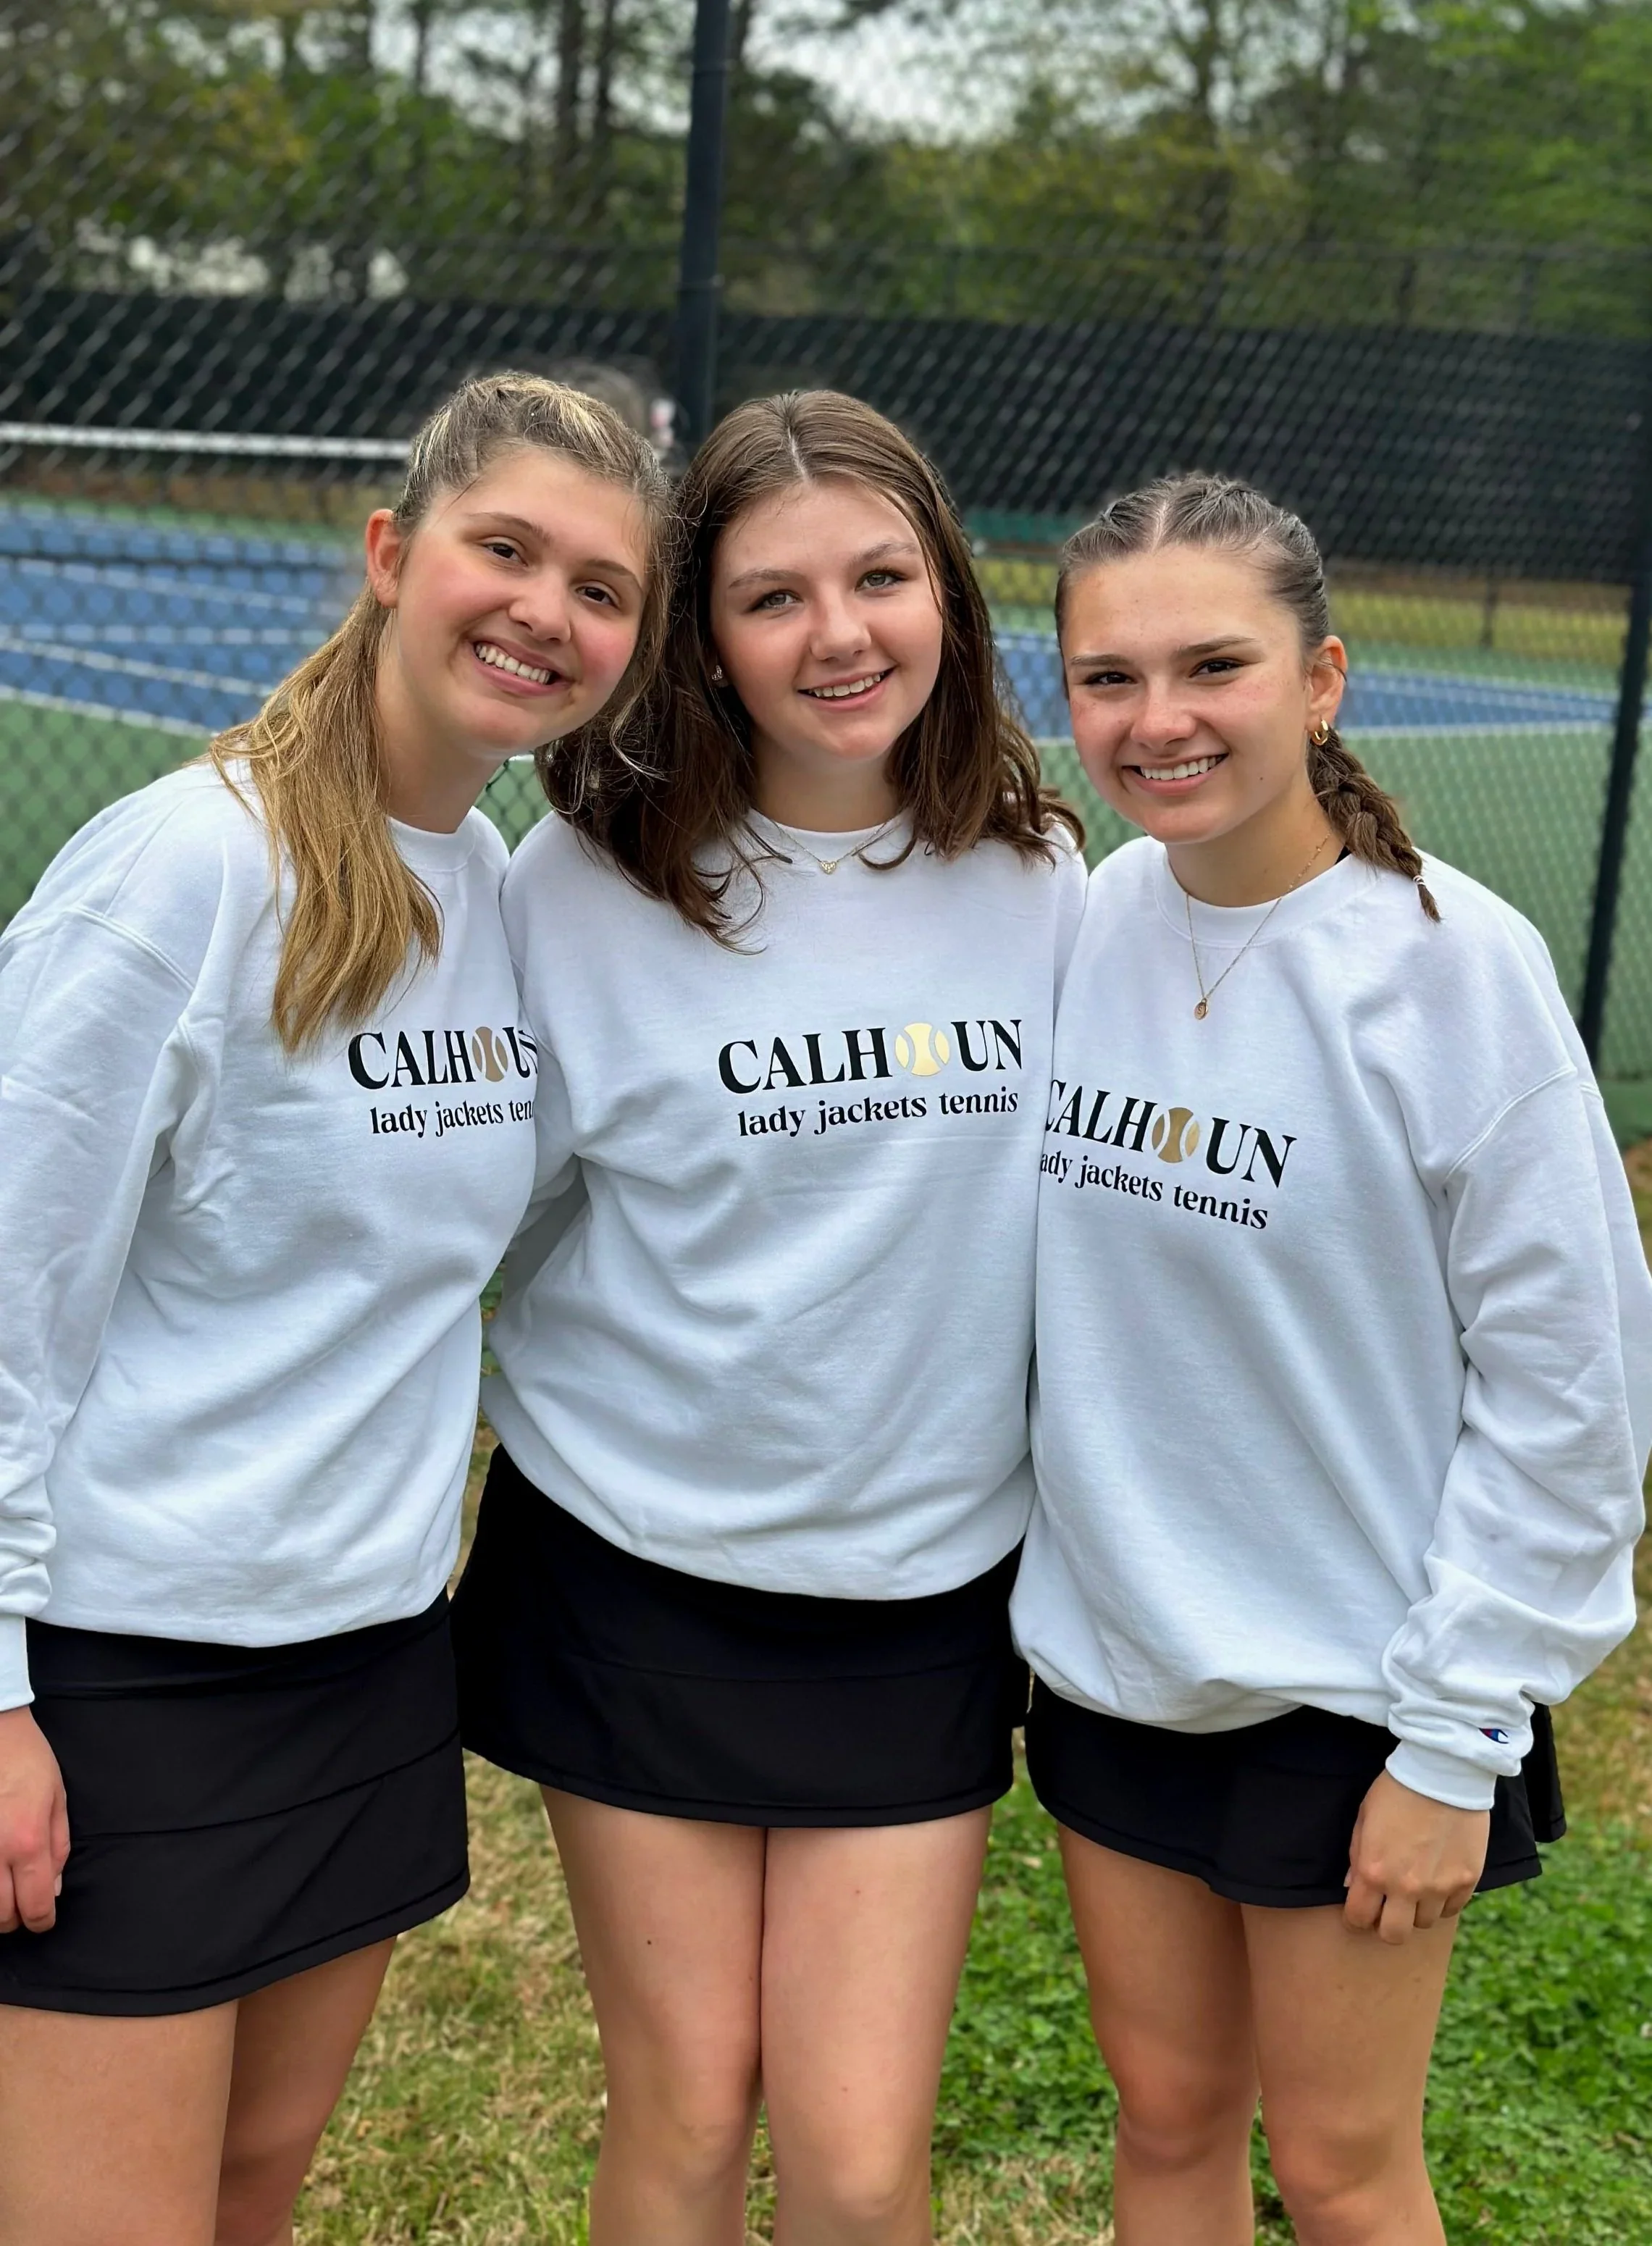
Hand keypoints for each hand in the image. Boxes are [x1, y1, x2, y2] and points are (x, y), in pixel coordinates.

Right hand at [0, 1705, 69, 1933]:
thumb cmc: (28, 1760)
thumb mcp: (57, 1799)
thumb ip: (58, 1848)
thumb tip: (55, 1889)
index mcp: (28, 1841)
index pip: (36, 1905)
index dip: (42, 1920)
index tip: (44, 1919)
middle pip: (1, 1916)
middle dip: (16, 1919)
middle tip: (22, 1906)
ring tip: (4, 1892)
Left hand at [1343, 1769, 1488, 1944]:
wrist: (1442, 1772)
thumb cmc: (1396, 1790)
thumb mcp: (1364, 1817)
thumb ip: (1357, 1856)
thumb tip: (1353, 1886)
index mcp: (1374, 1871)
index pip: (1358, 1919)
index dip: (1356, 1918)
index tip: (1360, 1911)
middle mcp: (1406, 1887)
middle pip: (1393, 1935)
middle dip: (1387, 1925)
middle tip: (1389, 1907)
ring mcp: (1439, 1887)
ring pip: (1425, 1923)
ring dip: (1417, 1910)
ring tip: (1416, 1886)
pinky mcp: (1466, 1881)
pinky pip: (1452, 1909)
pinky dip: (1443, 1901)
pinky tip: (1438, 1879)